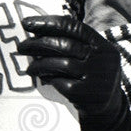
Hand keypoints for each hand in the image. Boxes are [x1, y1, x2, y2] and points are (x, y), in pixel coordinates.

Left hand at [17, 15, 127, 129]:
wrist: (108, 107)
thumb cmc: (92, 75)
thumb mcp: (91, 56)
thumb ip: (73, 42)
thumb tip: (38, 31)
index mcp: (102, 45)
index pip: (72, 27)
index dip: (47, 23)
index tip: (27, 23)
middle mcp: (102, 59)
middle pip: (65, 45)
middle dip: (38, 44)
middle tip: (21, 46)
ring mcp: (95, 77)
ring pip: (61, 64)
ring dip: (40, 64)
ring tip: (30, 67)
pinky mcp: (85, 94)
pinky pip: (61, 83)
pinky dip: (48, 78)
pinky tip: (41, 78)